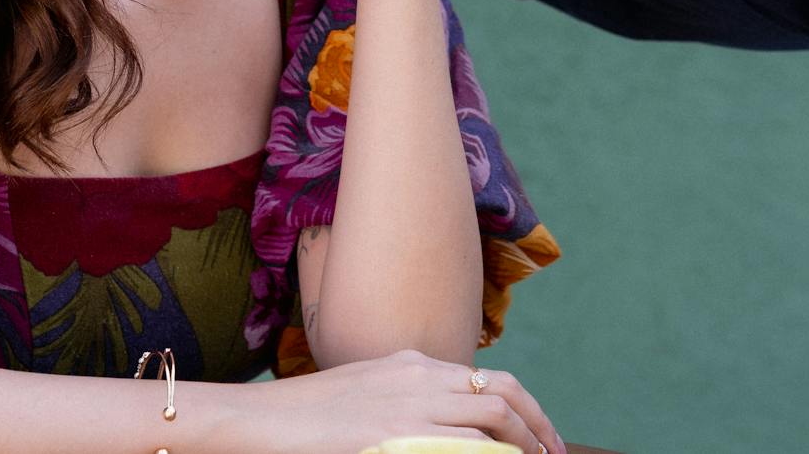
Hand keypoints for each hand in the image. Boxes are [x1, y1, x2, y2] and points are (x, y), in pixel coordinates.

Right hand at [220, 350, 564, 453]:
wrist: (255, 419)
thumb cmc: (301, 419)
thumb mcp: (363, 401)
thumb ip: (403, 407)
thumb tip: (436, 433)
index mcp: (412, 363)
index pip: (486, 377)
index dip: (522, 406)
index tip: (537, 435)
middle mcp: (419, 375)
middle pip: (503, 390)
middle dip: (538, 424)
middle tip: (554, 453)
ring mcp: (410, 402)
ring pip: (494, 413)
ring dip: (525, 442)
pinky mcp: (397, 433)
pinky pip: (467, 444)